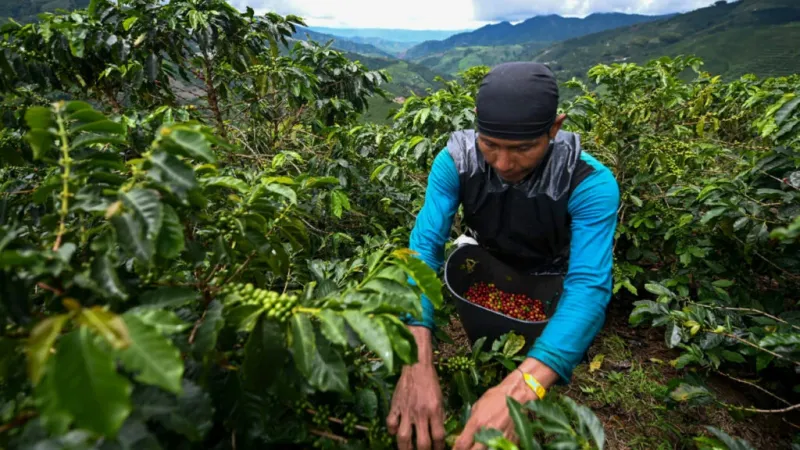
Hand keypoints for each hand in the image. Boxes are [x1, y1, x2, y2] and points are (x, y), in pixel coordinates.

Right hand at [387, 326, 445, 449]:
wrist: (416, 365)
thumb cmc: (431, 381)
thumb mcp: (440, 399)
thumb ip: (439, 416)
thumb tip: (438, 434)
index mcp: (435, 410)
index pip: (438, 437)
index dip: (440, 448)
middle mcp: (421, 413)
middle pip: (422, 443)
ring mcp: (406, 410)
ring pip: (404, 438)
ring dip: (406, 448)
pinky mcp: (395, 406)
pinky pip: (391, 423)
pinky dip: (392, 431)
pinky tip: (395, 433)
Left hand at [453, 358, 557, 449]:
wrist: (518, 393)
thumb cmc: (496, 396)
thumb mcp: (478, 406)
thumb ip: (471, 423)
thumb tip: (465, 435)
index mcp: (477, 422)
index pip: (462, 444)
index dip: (457, 449)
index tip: (456, 449)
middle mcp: (488, 432)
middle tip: (467, 448)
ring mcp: (500, 438)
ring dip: (482, 449)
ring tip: (478, 445)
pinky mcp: (511, 440)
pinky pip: (500, 448)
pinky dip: (495, 448)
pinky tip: (492, 444)